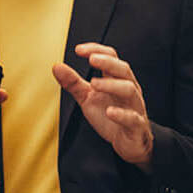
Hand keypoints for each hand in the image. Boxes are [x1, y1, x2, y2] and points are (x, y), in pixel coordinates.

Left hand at [53, 42, 153, 167]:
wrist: (128, 143)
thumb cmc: (110, 117)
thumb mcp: (88, 98)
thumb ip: (73, 83)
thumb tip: (57, 67)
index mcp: (117, 80)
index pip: (111, 57)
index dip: (97, 50)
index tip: (79, 50)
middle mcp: (128, 89)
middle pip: (123, 69)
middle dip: (108, 62)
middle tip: (91, 59)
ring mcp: (134, 107)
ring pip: (129, 90)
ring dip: (111, 85)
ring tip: (94, 83)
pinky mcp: (136, 126)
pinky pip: (132, 118)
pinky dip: (121, 114)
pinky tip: (110, 112)